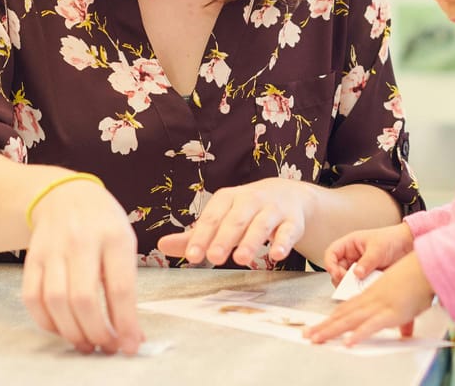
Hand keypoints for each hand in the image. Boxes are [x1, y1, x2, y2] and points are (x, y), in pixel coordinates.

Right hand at [21, 177, 143, 354]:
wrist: (65, 195)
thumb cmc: (103, 223)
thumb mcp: (124, 241)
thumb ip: (126, 283)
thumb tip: (131, 331)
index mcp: (114, 236)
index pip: (120, 287)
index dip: (125, 322)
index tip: (131, 345)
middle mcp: (81, 241)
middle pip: (83, 298)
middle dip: (96, 332)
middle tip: (106, 347)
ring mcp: (52, 249)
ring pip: (56, 301)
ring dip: (71, 332)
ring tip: (87, 343)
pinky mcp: (31, 259)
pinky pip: (32, 298)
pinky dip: (46, 322)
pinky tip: (62, 329)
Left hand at [156, 177, 310, 266]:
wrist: (290, 196)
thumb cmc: (246, 212)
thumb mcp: (221, 219)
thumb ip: (195, 235)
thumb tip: (161, 245)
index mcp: (228, 198)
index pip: (212, 217)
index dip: (202, 236)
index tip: (193, 256)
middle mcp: (251, 199)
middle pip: (236, 219)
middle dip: (225, 238)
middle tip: (214, 258)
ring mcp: (274, 209)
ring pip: (262, 224)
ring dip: (252, 241)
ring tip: (242, 259)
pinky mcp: (293, 220)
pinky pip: (288, 231)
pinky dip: (283, 242)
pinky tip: (277, 256)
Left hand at [304, 252, 434, 345]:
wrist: (425, 267)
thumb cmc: (417, 281)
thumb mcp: (406, 303)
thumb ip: (403, 321)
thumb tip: (405, 334)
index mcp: (371, 295)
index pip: (346, 309)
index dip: (330, 318)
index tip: (318, 327)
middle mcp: (370, 300)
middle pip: (342, 315)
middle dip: (324, 327)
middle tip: (307, 336)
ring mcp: (378, 305)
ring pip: (349, 320)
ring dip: (332, 330)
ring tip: (317, 339)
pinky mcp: (390, 312)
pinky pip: (371, 325)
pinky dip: (359, 334)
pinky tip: (348, 342)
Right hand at [323, 222, 413, 284]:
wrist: (408, 246)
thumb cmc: (392, 239)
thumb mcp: (378, 249)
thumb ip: (367, 262)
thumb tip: (357, 274)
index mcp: (350, 244)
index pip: (332, 253)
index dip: (330, 263)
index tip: (335, 273)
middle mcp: (352, 257)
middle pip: (336, 270)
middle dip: (340, 278)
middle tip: (349, 283)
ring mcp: (359, 268)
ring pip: (346, 281)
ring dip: (351, 286)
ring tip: (360, 286)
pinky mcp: (367, 278)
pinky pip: (358, 286)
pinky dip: (360, 289)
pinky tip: (367, 289)